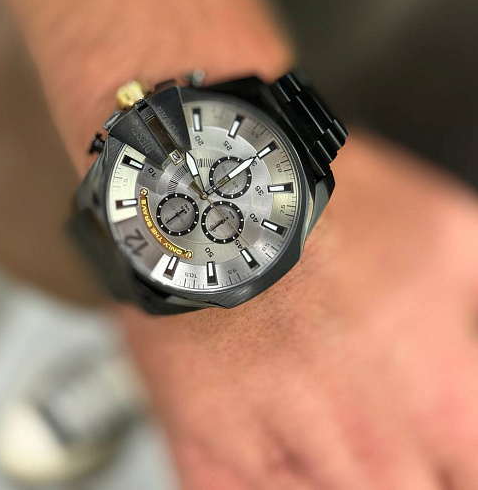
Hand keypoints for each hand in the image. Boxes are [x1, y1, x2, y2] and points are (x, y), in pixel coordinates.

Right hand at [121, 134, 477, 489]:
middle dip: (401, 463)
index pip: (470, 475)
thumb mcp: (445, 232)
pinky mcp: (210, 457)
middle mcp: (365, 448)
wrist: (213, 199)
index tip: (439, 441)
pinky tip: (276, 449)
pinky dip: (272, 480)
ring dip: (333, 469)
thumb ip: (475, 303)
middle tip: (369, 413)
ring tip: (318, 410)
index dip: (454, 456)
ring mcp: (282, 463)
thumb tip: (464, 331)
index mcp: (434, 399)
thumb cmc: (320, 209)